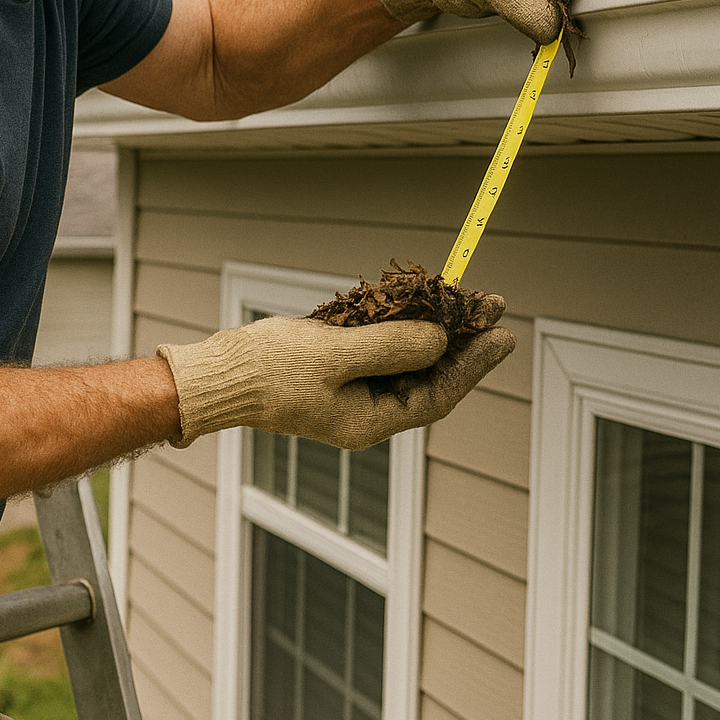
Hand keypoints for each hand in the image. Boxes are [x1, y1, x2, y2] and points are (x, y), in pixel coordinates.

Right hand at [157, 305, 514, 449]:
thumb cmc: (267, 369)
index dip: (474, 362)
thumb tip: (441, 340)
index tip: (503, 332)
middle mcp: (366, 411)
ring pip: (406, 360)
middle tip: (490, 306)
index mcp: (369, 421)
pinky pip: (379, 349)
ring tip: (460, 299)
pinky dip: (398, 326)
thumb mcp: (334, 354)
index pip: (439, 393)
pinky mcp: (335, 371)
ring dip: (432, 330)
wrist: (216, 375)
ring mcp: (350, 392)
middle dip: (460, 341)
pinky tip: (412, 303)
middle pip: (429, 376)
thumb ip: (390, 346)